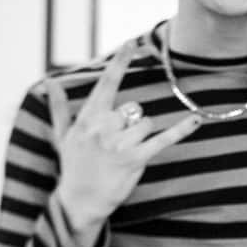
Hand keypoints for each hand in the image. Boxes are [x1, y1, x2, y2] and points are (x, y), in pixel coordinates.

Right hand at [46, 42, 199, 236]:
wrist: (78, 202)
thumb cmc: (73, 168)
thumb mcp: (63, 136)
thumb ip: (59, 108)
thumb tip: (50, 82)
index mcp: (88, 119)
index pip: (106, 84)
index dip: (120, 63)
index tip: (131, 44)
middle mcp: (102, 128)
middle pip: (132, 109)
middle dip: (130, 123)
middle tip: (115, 146)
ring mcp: (119, 143)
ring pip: (145, 123)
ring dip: (141, 136)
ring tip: (124, 154)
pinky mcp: (135, 159)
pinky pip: (162, 139)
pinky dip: (180, 130)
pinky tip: (196, 120)